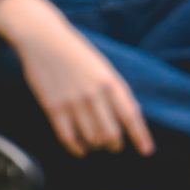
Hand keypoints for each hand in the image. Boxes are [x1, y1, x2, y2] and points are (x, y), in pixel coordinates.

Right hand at [0, 0, 153, 157]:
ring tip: (96, 144)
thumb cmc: (76, 54)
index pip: (130, 115)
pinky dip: (77, 148)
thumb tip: (130, 118)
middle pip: (111, 133)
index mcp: (109, 82)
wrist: (43, 39)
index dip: (140, 136)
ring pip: (92, 139)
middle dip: (115, 145)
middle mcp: (93, 93)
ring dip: (96, 146)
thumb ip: (115, 91)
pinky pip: (68, 138)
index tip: (146, 151)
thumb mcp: (102, 68)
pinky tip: (81, 150)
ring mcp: (73, 101)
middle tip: (114, 146)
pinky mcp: (53, 107)